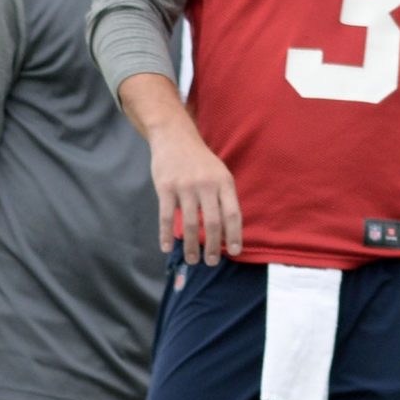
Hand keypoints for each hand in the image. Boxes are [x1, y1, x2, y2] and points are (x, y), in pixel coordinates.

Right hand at [147, 119, 240, 263]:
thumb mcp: (220, 174)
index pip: (233, 214)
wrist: (175, 137)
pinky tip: (167, 247)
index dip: (234, 235)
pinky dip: (166, 234)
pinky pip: (167, 216)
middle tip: (211, 262)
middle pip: (212, 222)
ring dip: (191, 245)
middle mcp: (206, 185)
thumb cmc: (201, 162)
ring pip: (190, 223)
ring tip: (192, 260)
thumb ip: (224, 198)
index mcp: (224, 182)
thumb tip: (227, 231)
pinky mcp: (165, 188)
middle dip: (212, 246)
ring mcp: (185, 186)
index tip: (234, 252)